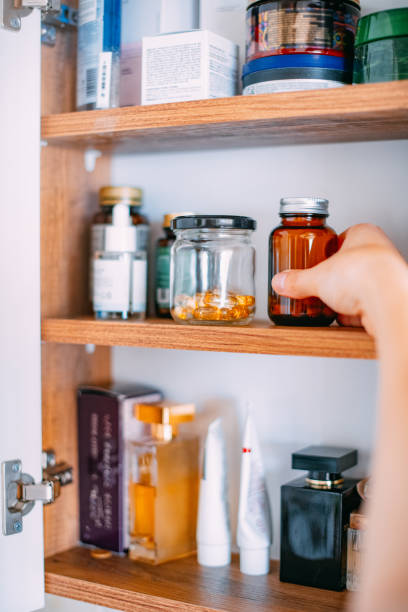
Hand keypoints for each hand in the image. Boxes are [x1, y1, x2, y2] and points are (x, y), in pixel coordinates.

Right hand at [271, 224, 406, 336]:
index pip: (342, 238)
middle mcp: (379, 251)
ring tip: (329, 303)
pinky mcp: (388, 299)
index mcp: (363, 233)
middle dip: (334, 278)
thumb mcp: (317, 277)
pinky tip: (343, 317)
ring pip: (360, 285)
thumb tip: (283, 281)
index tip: (316, 259)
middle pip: (350, 264)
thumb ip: (297, 280)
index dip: (327, 250)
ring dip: (345, 297)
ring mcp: (386, 276)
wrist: (387, 300)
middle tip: (319, 285)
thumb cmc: (363, 274)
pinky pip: (366, 305)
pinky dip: (354, 313)